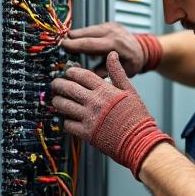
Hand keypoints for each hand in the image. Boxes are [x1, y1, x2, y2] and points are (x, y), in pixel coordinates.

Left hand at [48, 51, 173, 177]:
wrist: (139, 140)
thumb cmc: (136, 116)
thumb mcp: (130, 91)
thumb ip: (118, 72)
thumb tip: (113, 54)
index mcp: (105, 90)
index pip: (82, 75)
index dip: (72, 72)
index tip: (68, 72)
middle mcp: (95, 102)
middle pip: (69, 88)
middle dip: (59, 84)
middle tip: (55, 84)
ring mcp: (89, 118)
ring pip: (64, 106)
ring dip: (57, 101)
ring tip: (57, 100)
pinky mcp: (86, 133)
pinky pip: (68, 124)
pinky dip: (65, 121)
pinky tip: (67, 119)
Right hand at [62, 23, 161, 75]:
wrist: (143, 50)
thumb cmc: (133, 63)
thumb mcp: (120, 73)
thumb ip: (102, 73)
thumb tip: (83, 74)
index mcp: (116, 44)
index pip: (91, 43)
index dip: (75, 44)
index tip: (63, 46)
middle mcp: (113, 32)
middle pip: (87, 33)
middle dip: (72, 38)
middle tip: (58, 44)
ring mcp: (110, 26)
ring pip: (88, 29)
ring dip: (76, 36)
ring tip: (65, 43)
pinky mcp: (108, 25)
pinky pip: (92, 29)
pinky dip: (84, 35)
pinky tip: (76, 41)